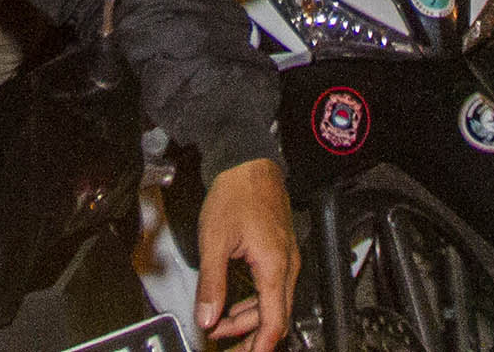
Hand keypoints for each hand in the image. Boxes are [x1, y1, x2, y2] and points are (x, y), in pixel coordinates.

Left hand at [194, 157, 299, 351]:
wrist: (247, 159)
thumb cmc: (236, 191)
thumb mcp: (214, 240)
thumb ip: (211, 284)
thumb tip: (207, 318)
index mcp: (274, 266)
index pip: (274, 322)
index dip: (259, 347)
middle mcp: (286, 265)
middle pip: (276, 318)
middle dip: (251, 339)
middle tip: (227, 349)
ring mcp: (285, 257)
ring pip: (272, 304)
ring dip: (248, 320)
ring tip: (221, 328)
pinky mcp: (279, 250)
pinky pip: (271, 288)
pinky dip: (252, 303)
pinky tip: (233, 306)